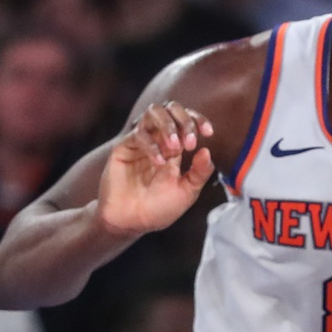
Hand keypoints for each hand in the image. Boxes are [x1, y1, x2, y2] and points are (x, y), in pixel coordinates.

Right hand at [97, 102, 214, 235]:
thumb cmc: (159, 208)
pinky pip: (138, 135)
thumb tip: (207, 150)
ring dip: (168, 126)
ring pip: (152, 113)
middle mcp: (158, 140)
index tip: (208, 132)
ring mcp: (140, 142)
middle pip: (170, 108)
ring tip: (175, 147)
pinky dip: (152, 145)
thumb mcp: (187, 192)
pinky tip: (159, 162)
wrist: (131, 222)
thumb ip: (199, 173)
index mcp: (176, 147)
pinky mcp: (124, 148)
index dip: (198, 120)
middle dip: (184, 120)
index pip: (187, 120)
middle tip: (190, 142)